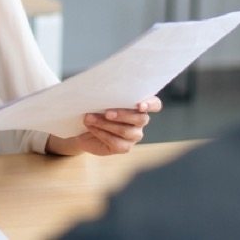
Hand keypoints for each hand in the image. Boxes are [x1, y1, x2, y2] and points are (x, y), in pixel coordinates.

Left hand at [47, 97, 161, 156]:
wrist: (84, 128)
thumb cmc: (95, 108)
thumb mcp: (100, 99)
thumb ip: (107, 96)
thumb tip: (102, 92)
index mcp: (139, 105)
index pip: (155, 104)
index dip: (150, 104)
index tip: (140, 105)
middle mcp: (140, 121)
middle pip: (140, 118)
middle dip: (123, 115)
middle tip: (107, 113)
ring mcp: (134, 135)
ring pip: (126, 131)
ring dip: (106, 124)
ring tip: (90, 118)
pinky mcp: (124, 147)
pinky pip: (116, 142)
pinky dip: (101, 133)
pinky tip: (91, 127)